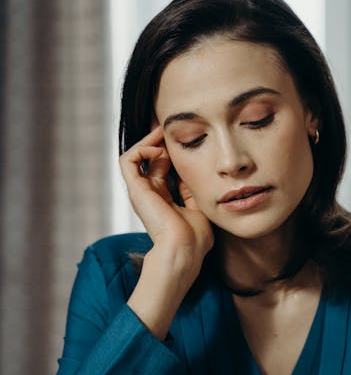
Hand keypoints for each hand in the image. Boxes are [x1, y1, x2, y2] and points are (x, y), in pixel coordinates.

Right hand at [119, 125, 212, 260]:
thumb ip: (192, 188)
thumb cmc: (195, 238)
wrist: (184, 250)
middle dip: (159, 139)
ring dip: (148, 140)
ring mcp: (141, 191)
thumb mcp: (198, 206)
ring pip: (135, 155)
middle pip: (149, 157)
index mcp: (164, 198)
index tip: (184, 135)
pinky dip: (142, 148)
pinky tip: (159, 149)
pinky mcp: (135, 189)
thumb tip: (192, 169)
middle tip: (171, 125)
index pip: (163, 166)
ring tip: (163, 131)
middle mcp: (150, 193)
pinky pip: (129, 159)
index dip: (171, 150)